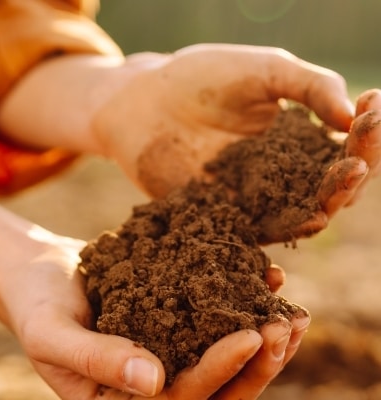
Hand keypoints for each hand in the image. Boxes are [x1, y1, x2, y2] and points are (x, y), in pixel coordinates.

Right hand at [0, 232, 307, 399]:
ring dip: (262, 334)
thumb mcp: (52, 335)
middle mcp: (154, 384)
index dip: (218, 371)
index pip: (181, 398)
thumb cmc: (37, 308)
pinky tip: (265, 275)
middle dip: (257, 362)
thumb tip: (153, 381)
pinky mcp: (174, 320)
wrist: (39, 273)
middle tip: (287, 326)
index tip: (250, 336)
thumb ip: (97, 360)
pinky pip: (213, 315)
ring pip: (224, 354)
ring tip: (289, 306)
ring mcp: (168, 351)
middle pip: (217, 387)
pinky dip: (241, 297)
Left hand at [93, 44, 379, 241]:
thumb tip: (353, 117)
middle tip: (360, 156)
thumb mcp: (265, 71)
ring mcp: (254, 200)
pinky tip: (310, 218)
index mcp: (298, 141)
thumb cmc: (203, 78)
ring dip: (330, 201)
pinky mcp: (225, 219)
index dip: (366, 133)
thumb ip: (310, 87)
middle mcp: (282, 177)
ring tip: (346, 178)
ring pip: (304, 214)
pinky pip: (260, 234)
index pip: (345, 147)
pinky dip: (288, 230)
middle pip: (333, 188)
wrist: (146, 101)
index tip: (373, 109)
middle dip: (354, 172)